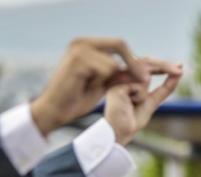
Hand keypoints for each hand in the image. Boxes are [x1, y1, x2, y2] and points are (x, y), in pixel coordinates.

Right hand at [30, 38, 149, 136]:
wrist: (53, 111)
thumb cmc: (74, 100)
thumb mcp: (101, 84)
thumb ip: (116, 74)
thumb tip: (140, 71)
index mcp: (87, 45)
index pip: (118, 44)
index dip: (133, 59)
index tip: (147, 74)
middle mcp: (82, 42)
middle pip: (119, 44)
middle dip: (134, 63)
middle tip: (146, 80)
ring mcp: (79, 49)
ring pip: (113, 62)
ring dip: (110, 79)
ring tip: (91, 87)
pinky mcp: (78, 60)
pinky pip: (105, 70)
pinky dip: (101, 82)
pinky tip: (85, 87)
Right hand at [103, 58, 182, 145]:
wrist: (123, 132)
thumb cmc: (134, 118)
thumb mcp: (154, 99)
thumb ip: (166, 86)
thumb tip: (180, 70)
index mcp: (127, 76)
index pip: (146, 63)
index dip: (163, 65)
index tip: (180, 66)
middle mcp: (121, 74)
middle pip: (146, 61)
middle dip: (165, 66)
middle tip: (179, 72)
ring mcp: (118, 78)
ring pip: (144, 72)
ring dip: (146, 90)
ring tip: (135, 102)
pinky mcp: (117, 84)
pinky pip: (140, 84)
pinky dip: (140, 96)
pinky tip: (129, 103)